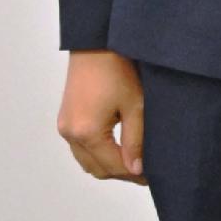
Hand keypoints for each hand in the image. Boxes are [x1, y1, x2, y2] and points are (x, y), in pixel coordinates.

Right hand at [57, 49, 146, 184]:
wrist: (96, 44)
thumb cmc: (118, 70)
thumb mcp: (136, 106)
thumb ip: (136, 141)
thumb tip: (137, 169)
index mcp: (87, 132)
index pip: (114, 167)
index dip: (136, 175)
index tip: (156, 176)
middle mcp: (70, 133)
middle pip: (97, 169)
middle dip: (123, 173)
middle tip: (148, 170)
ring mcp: (64, 127)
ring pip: (87, 162)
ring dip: (109, 165)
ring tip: (136, 160)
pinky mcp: (65, 120)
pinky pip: (80, 149)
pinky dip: (98, 154)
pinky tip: (119, 148)